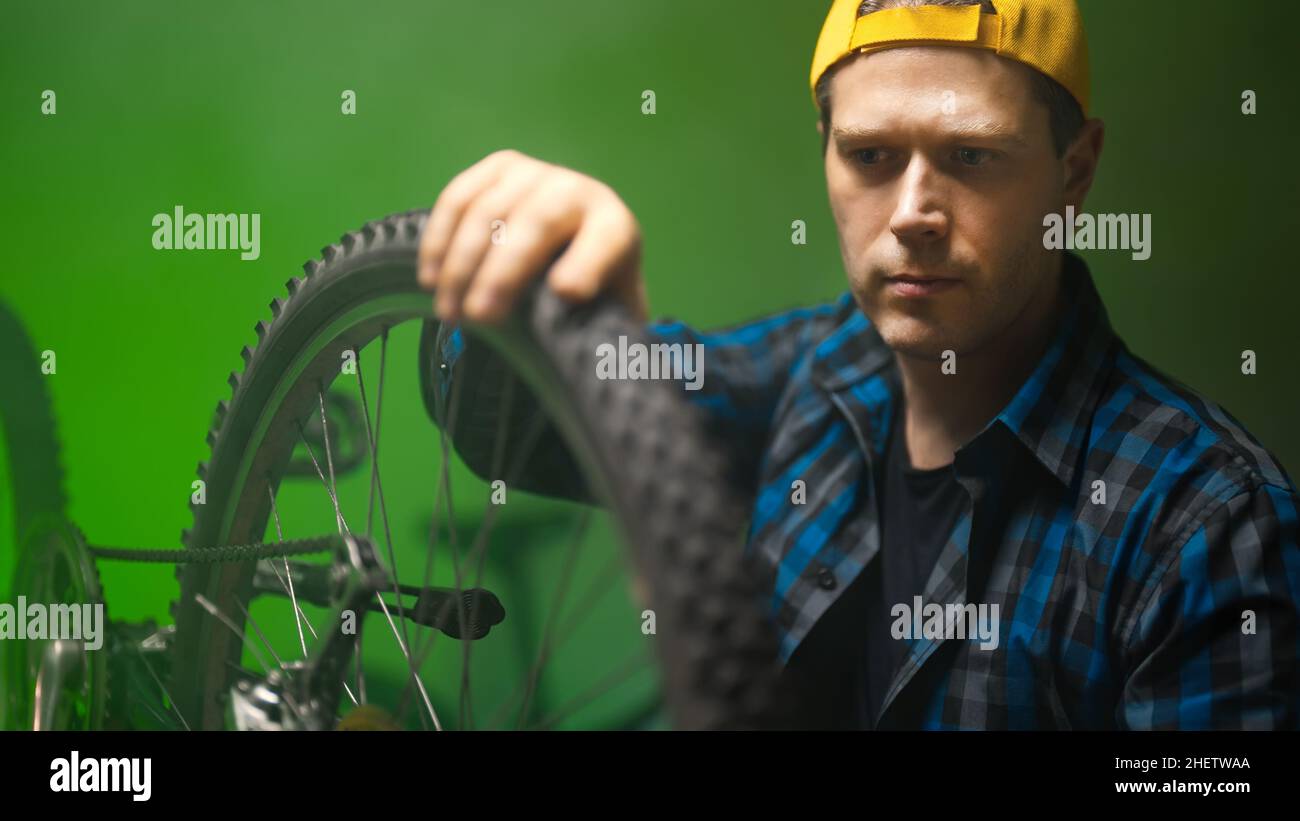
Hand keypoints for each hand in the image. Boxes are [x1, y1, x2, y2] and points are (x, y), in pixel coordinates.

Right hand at [418, 150, 647, 323]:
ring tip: (449, 311)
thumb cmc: (587, 291)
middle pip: (537, 222)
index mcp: (614, 229)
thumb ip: (601, 333)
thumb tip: (584, 360)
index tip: (567, 293)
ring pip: (488, 210)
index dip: (586, 264)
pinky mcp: (495, 169)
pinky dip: (439, 240)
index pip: (606, 242)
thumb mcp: (604, 314)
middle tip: (479, 317)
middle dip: (504, 271)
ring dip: (461, 264)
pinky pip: (458, 199)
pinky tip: (429, 279)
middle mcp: (576, 191)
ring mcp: (532, 173)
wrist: (569, 243)